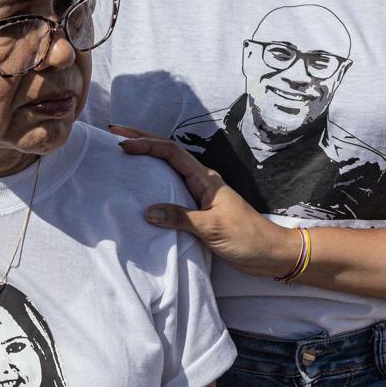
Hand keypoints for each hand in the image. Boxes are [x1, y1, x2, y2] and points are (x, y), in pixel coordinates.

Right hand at [110, 124, 295, 276]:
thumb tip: (147, 211)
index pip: (171, 152)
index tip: (123, 143)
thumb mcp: (211, 228)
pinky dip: (155, 182)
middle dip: (143, 140)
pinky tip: (143, 187)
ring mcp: (201, 195)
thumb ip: (180, 218)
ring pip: (169, 169)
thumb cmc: (246, 237)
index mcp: (206, 179)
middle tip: (116, 133)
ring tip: (124, 153)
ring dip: (148, 158)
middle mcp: (202, 181)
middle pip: (168, 153)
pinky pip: (172, 189)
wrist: (269, 253)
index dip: (147, 144)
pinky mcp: (200, 210)